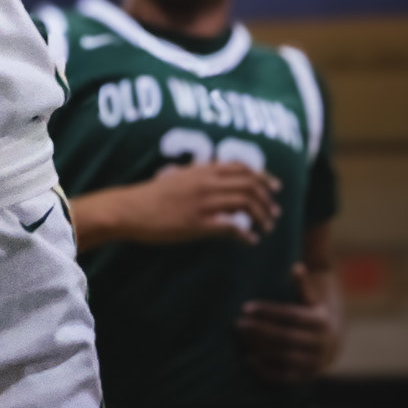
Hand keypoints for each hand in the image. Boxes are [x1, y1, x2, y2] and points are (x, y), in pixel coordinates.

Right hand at [107, 161, 281, 245]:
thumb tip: (210, 175)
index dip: (263, 176)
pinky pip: (231, 226)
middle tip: (275, 212)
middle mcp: (206, 183)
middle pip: (249, 185)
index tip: (276, 187)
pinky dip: (246, 234)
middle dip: (268, 199)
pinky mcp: (199, 224)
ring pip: (245, 203)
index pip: (242, 167)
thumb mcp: (176, 177)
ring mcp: (203, 203)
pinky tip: (251, 240)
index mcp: (202, 170)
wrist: (131, 209)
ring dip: (262, 216)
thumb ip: (196, 175)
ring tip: (267, 227)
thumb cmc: (151, 194)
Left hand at [236, 262, 341, 382]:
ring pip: (285, 357)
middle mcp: (322, 343)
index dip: (267, 311)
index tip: (245, 307)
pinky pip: (286, 376)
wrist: (333, 342)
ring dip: (260, 349)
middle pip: (286, 337)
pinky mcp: (308, 377)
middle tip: (238, 323)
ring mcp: (316, 362)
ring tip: (240, 338)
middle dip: (260, 331)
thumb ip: (303, 285)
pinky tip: (248, 359)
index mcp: (321, 320)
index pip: (290, 315)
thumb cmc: (314, 312)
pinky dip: (267, 370)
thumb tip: (297, 267)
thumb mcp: (312, 297)